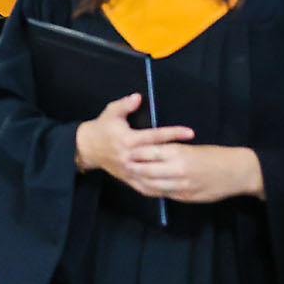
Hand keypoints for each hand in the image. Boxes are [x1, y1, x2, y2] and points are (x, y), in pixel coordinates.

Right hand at [75, 93, 195, 187]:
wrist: (86, 147)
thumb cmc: (102, 127)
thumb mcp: (111, 112)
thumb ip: (125, 104)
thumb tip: (138, 97)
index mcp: (127, 139)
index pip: (155, 136)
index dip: (173, 133)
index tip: (190, 132)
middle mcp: (129, 156)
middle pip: (158, 155)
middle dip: (178, 153)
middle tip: (197, 152)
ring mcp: (128, 169)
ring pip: (153, 173)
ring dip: (171, 172)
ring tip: (190, 171)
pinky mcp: (127, 177)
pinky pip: (144, 186)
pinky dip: (158, 187)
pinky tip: (172, 186)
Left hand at [129, 143, 263, 202]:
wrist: (237, 172)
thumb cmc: (215, 156)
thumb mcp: (191, 148)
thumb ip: (172, 151)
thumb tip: (153, 152)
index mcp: (178, 153)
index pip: (147, 152)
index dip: (134, 152)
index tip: (124, 149)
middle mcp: (177, 169)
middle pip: (145, 170)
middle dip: (132, 168)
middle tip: (120, 164)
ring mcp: (181, 185)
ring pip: (151, 185)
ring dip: (138, 181)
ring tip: (128, 176)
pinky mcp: (185, 196)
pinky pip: (162, 194)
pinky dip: (151, 191)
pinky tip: (144, 187)